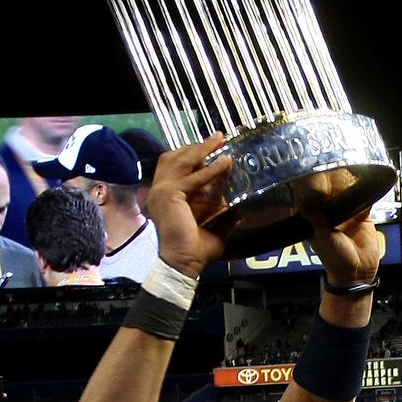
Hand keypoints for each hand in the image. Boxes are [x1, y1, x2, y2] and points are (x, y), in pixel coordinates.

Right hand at [145, 133, 235, 277]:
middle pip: (174, 157)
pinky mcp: (170, 194)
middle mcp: (162, 190)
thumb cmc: (195, 250)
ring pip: (181, 160)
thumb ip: (225, 218)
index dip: (194, 154)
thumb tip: (240, 210)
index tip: (214, 147)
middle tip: (218, 137)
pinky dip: (210, 169)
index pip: (176, 166)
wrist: (183, 263)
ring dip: (202, 149)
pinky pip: (193, 177)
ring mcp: (162, 191)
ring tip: (219, 140)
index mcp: (168, 196)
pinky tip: (225, 163)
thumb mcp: (215, 228)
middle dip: (197, 146)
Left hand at [294, 171, 381, 286]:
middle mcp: (329, 213)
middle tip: (335, 164)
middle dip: (332, 179)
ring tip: (350, 166)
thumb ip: (316, 219)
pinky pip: (364, 199)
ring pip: (347, 192)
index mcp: (314, 218)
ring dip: (349, 182)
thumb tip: (304, 203)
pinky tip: (366, 179)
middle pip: (331, 191)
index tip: (315, 171)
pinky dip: (365, 190)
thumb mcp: (322, 238)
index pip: (313, 197)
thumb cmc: (335, 258)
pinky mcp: (362, 215)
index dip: (314, 185)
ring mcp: (346, 213)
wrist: (357, 271)